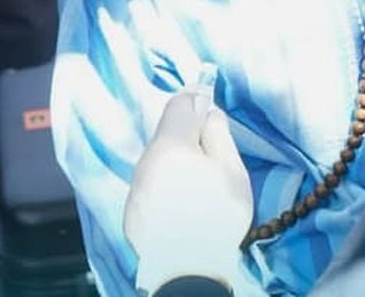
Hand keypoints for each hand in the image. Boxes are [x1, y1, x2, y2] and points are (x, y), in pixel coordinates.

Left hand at [125, 91, 252, 292]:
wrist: (187, 268)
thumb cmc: (217, 216)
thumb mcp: (232, 172)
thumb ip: (218, 137)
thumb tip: (209, 114)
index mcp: (171, 145)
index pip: (179, 105)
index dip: (194, 96)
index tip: (206, 95)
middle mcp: (146, 160)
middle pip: (167, 133)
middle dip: (187, 133)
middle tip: (211, 148)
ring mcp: (136, 187)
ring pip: (158, 160)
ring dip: (176, 160)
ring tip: (199, 181)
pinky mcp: (132, 211)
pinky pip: (151, 184)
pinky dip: (166, 183)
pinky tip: (183, 202)